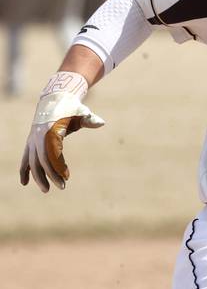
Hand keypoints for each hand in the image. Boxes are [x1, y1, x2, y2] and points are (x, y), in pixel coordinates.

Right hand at [20, 72, 104, 192]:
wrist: (55, 99)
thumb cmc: (71, 108)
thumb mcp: (82, 112)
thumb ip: (90, 119)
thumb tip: (101, 122)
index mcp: (50, 129)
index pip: (52, 152)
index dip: (59, 165)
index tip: (67, 176)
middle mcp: (38, 135)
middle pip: (41, 160)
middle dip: (50, 175)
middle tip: (62, 187)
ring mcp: (32, 139)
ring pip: (31, 161)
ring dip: (38, 176)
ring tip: (47, 189)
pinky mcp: (30, 141)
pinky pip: (25, 158)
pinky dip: (24, 169)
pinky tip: (24, 182)